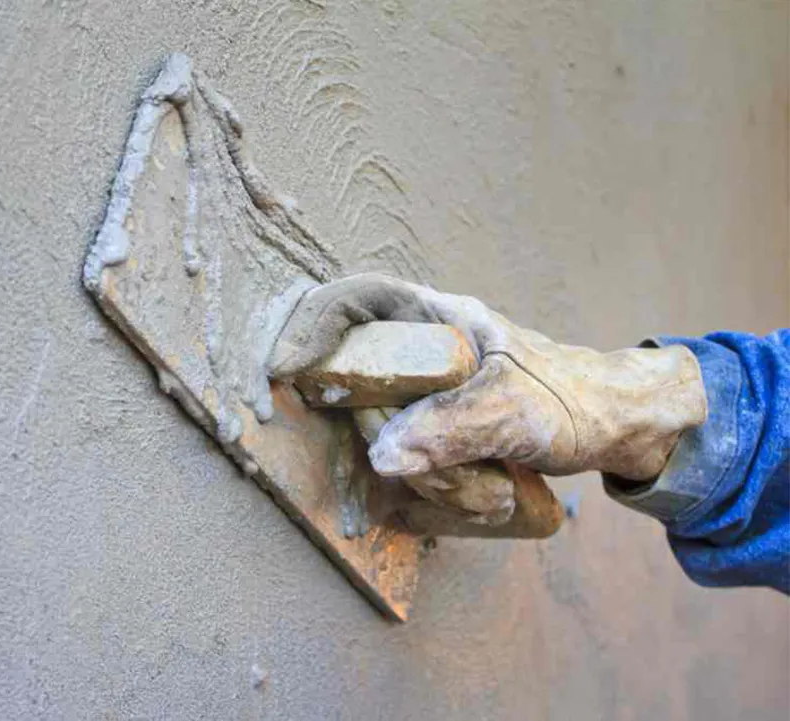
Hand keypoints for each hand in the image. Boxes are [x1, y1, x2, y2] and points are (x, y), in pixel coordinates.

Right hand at [270, 274, 707, 480]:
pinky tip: (480, 494)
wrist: (619, 423)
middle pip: (362, 380)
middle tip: (426, 466)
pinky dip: (435, 486)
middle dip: (386, 433)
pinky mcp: (438, 425)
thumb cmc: (574, 398)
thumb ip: (450, 428)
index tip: (288, 367)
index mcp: (440, 320)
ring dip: (428, 472)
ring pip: (386, 430)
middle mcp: (426, 349)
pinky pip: (410, 456)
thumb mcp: (515, 411)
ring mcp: (431, 391)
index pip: (359, 299)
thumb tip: (382, 454)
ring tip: (483, 486)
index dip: (316, 323)